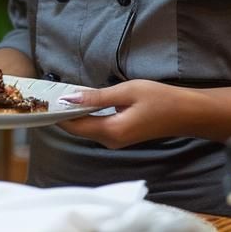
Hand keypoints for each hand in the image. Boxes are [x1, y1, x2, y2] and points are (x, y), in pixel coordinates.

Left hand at [55, 80, 193, 149]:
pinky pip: (97, 126)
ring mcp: (116, 140)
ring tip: (61, 94)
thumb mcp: (127, 91)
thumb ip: (97, 96)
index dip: (57, 112)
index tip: (43, 97)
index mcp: (111, 131)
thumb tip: (70, 98)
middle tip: (49, 92)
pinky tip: (83, 101)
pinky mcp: (121, 136)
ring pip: (87, 128)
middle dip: (63, 112)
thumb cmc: (160, 99)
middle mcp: (110, 140)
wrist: (187, 113)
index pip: (74, 125)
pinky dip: (87, 115)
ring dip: (75, 113)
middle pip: (78, 128)